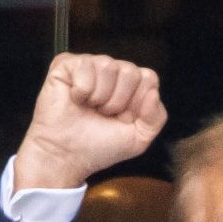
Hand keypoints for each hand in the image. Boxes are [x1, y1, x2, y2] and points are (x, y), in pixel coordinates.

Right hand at [13, 53, 166, 191]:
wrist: (66, 156)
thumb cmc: (99, 147)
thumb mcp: (139, 139)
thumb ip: (156, 118)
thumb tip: (153, 93)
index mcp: (130, 86)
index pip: (149, 78)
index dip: (137, 103)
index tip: (122, 119)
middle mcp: (112, 72)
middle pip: (130, 71)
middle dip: (118, 101)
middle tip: (103, 114)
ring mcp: (89, 66)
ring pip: (108, 65)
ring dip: (99, 96)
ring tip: (89, 108)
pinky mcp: (66, 65)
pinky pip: (85, 66)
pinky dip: (82, 90)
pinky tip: (75, 100)